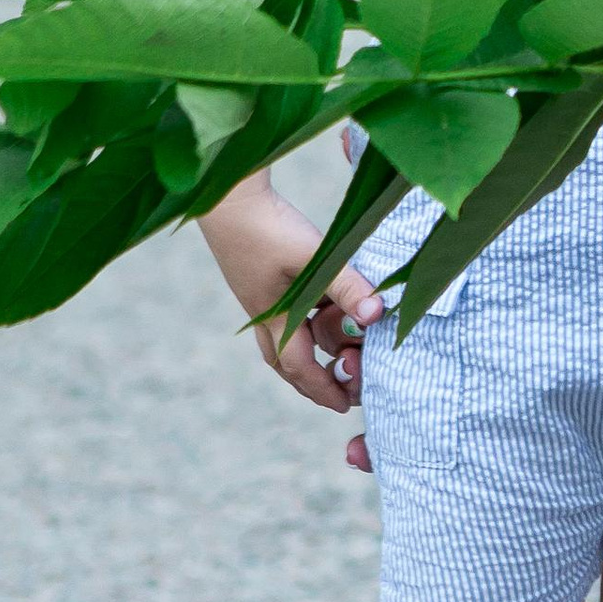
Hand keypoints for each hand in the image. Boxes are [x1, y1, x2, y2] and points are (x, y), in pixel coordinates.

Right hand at [201, 180, 385, 415]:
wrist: (226, 196)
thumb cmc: (269, 228)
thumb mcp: (314, 258)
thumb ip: (347, 286)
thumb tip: (376, 318)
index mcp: (274, 317)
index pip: (300, 369)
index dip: (324, 389)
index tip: (345, 405)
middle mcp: (263, 312)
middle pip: (285, 362)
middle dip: (311, 381)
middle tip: (338, 390)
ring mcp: (258, 295)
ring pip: (282, 337)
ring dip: (308, 350)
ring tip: (337, 351)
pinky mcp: (259, 275)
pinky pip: (284, 311)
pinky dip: (304, 319)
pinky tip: (321, 306)